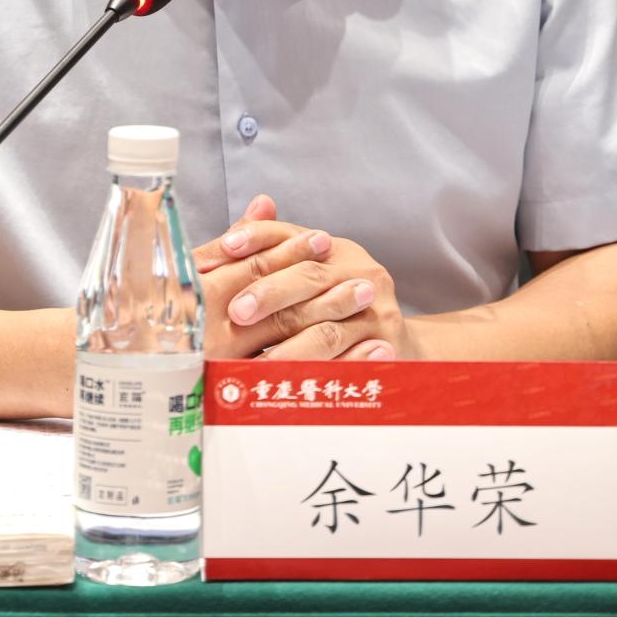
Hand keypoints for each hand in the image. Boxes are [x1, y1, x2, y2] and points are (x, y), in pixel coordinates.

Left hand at [192, 196, 414, 362]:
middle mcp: (358, 271)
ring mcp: (376, 308)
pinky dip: (322, 373)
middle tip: (236, 312)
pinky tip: (297, 382)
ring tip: (259, 361)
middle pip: (309, 276)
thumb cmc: (337, 307)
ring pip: (328, 327)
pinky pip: (349, 363)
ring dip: (292, 346)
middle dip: (270, 293)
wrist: (395, 340)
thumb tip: (222, 238)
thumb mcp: (305, 277)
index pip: (290, 234)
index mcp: (332, 250)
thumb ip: (266, 257)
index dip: (257, 238)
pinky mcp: (386, 345)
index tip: (227, 246)